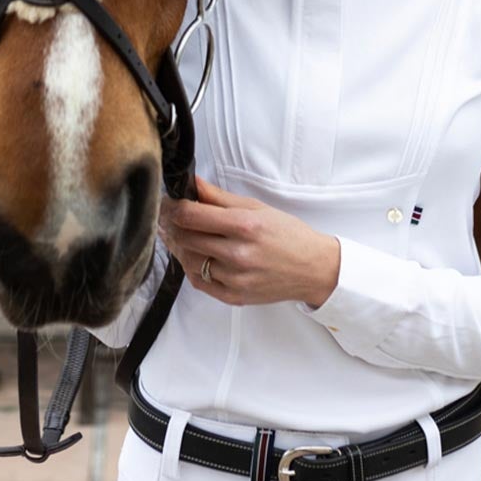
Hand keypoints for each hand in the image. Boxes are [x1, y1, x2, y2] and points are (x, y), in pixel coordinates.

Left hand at [159, 177, 340, 309]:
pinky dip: (192, 268)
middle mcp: (238, 254)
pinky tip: (197, 256)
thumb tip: (194, 184)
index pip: (191, 215)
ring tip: (183, 236)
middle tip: (169, 217)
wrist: (312, 268)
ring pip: (189, 261)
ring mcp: (235, 278)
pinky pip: (199, 282)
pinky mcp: (233, 296)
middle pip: (185, 238)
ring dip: (181, 247)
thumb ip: (220, 198)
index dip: (172, 207)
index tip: (168, 203)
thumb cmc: (288, 235)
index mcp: (245, 226)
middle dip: (173, 225)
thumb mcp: (257, 208)